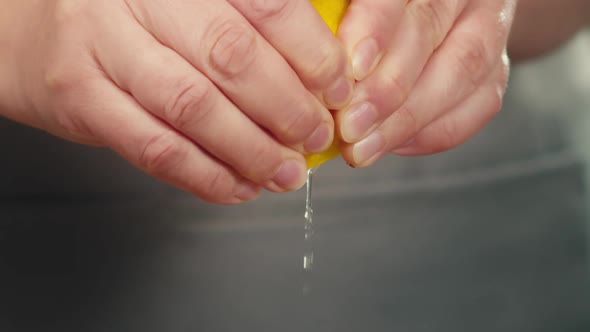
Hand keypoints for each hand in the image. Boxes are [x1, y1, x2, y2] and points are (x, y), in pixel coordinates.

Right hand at [0, 0, 352, 202]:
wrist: (27, 29)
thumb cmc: (122, 14)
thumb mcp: (184, 1)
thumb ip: (242, 24)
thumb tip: (317, 75)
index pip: (265, 4)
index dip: (312, 53)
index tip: (338, 88)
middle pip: (231, 56)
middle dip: (287, 107)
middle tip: (315, 135)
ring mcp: (101, 46)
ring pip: (194, 107)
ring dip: (250, 150)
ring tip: (284, 173)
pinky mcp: (81, 99)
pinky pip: (155, 147)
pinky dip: (205, 175)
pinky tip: (237, 186)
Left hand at [334, 0, 514, 165]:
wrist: (429, 10)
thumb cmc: (375, 13)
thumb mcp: (356, 6)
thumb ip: (342, 17)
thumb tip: (320, 58)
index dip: (377, 26)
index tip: (352, 68)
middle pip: (431, 32)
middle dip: (387, 88)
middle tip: (350, 125)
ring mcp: (489, 29)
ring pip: (461, 73)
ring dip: (407, 120)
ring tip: (364, 148)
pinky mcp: (496, 70)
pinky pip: (477, 105)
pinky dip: (432, 132)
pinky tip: (394, 145)